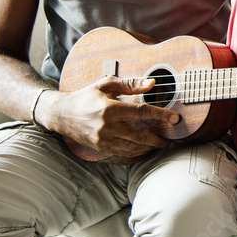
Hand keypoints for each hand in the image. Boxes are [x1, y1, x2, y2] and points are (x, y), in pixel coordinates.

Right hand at [47, 77, 179, 159]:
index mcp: (110, 108)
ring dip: (151, 147)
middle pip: (140, 135)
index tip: (175, 118)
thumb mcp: (106, 84)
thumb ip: (130, 84)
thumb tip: (152, 83)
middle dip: (160, 139)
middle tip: (173, 139)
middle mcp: (107, 126)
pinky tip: (147, 148)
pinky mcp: (101, 147)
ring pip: (133, 147)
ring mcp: (103, 139)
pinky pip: (123, 153)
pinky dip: (137, 152)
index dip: (161, 115)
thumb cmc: (86, 96)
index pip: (141, 112)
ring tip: (164, 144)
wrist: (61, 114)